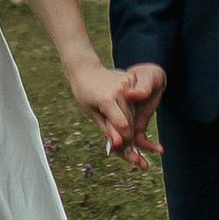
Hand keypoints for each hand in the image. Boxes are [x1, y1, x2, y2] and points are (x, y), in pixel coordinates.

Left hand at [69, 55, 162, 170]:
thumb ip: (107, 128)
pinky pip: (134, 101)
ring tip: (127, 134)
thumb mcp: (92, 113)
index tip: (124, 149)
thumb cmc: (84, 93)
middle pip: (130, 119)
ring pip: (134, 111)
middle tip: (130, 150)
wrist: (86, 70)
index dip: (124, 139)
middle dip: (129, 135)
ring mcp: (126, 83)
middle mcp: (119, 90)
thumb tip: (118, 145)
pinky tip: (126, 118)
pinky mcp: (130, 79)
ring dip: (131, 125)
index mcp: (107, 99)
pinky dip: (131, 112)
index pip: (122, 125)